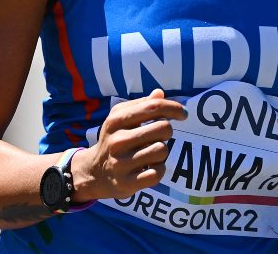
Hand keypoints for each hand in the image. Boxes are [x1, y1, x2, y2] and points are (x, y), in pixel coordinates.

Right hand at [70, 89, 186, 201]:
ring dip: (162, 151)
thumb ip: (141, 105)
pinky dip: (159, 169)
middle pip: (163, 128)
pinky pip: (158, 173)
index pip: (153, 107)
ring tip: (151, 153)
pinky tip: (150, 168)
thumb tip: (160, 93)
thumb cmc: (114, 139)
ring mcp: (121, 163)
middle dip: (167, 131)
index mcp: (116, 120)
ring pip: (162, 150)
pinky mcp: (127, 183)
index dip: (174, 108)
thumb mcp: (120, 119)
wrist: (94, 172)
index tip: (183, 114)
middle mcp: (117, 141)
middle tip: (160, 136)